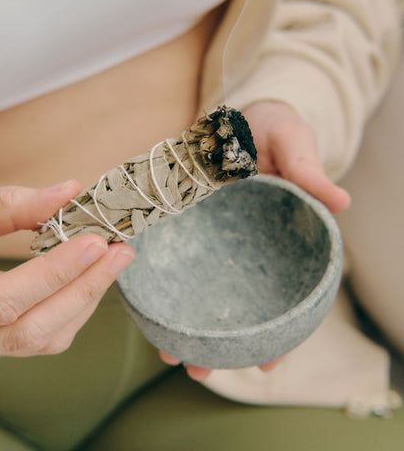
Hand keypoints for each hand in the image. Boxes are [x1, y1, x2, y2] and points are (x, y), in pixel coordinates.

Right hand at [0, 181, 133, 362]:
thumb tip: (67, 193)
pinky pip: (39, 334)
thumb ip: (5, 206)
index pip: (1, 301)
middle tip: (120, 252)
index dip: (53, 273)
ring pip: (40, 340)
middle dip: (83, 290)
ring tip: (111, 262)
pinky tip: (86, 278)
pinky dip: (70, 306)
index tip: (93, 242)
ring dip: (83, 299)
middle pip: (30, 331)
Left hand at [157, 102, 346, 378]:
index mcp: (276, 237)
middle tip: (198, 371)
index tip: (266, 364)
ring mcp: (212, 242)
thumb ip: (307, 169)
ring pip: (201, 291)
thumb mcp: (291, 142)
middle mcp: (243, 248)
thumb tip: (339, 201)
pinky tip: (149, 306)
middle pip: (236, 304)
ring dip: (185, 324)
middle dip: (219, 342)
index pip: (282, 295)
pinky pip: (175, 260)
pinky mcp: (186, 227)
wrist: (237, 115)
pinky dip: (164, 285)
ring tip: (167, 352)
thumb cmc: (271, 129)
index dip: (278, 332)